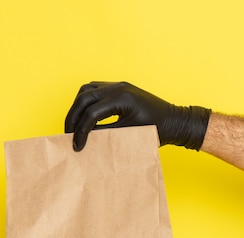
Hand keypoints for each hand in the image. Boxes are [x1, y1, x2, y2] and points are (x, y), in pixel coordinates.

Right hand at [65, 81, 210, 150]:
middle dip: (73, 118)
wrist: (175, 121)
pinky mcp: (119, 88)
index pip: (92, 113)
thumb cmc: (158, 131)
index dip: (81, 131)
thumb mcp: (130, 135)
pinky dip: (86, 102)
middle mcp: (118, 87)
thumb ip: (106, 134)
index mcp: (122, 99)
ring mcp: (118, 85)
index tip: (77, 146)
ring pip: (86, 90)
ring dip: (77, 107)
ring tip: (74, 126)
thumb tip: (86, 140)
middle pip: (84, 98)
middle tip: (68, 136)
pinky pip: (95, 89)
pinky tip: (84, 116)